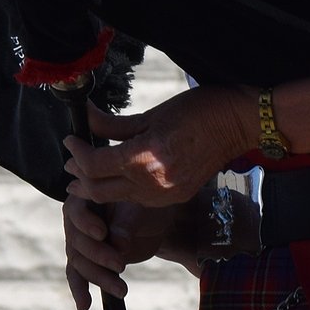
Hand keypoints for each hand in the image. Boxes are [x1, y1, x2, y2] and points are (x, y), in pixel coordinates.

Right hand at [64, 195, 212, 309]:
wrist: (155, 221)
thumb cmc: (146, 205)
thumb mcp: (140, 207)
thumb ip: (126, 223)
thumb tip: (118, 243)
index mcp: (85, 197)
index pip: (77, 212)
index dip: (87, 224)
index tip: (103, 233)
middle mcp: (76, 220)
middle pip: (77, 242)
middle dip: (98, 256)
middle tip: (120, 265)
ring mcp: (80, 241)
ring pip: (79, 263)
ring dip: (98, 278)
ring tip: (121, 289)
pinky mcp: (87, 260)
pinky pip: (78, 275)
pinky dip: (80, 290)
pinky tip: (84, 305)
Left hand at [65, 84, 256, 209]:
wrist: (239, 125)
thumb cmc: (199, 110)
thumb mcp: (152, 114)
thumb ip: (114, 124)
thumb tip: (85, 118)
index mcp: (146, 158)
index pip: (94, 165)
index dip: (76, 152)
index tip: (70, 139)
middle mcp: (152, 184)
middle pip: (98, 191)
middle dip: (79, 174)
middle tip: (72, 158)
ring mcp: (164, 196)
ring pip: (116, 199)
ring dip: (98, 185)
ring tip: (90, 168)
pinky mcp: (173, 198)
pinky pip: (137, 199)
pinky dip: (121, 189)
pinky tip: (118, 175)